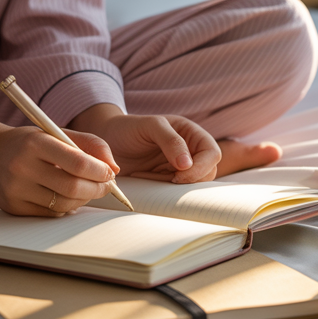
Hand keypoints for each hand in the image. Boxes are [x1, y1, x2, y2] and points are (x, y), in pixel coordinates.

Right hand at [0, 114, 118, 215]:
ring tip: (87, 190)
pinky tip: (66, 196)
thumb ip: (89, 144)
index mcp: (35, 143)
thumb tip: (114, 168)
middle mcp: (22, 167)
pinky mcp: (13, 207)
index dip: (100, 171)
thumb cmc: (30, 142)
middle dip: (97, 189)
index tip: (109, 173)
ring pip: (63, 205)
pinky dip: (65, 208)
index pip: (78, 163)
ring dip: (83, 200)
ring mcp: (15, 190)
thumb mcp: (57, 132)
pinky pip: (50, 214)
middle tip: (106, 186)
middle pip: (72, 187)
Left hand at [70, 105, 221, 183]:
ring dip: (175, 186)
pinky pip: (174, 192)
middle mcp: (189, 151)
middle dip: (190, 179)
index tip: (180, 174)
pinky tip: (144, 177)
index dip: (201, 167)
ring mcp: (178, 167)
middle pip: (208, 172)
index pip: (212, 153)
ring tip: (150, 175)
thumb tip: (187, 164)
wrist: (105, 140)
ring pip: (193, 185)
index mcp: (191, 134)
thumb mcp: (150, 126)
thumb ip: (171, 141)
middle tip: (167, 179)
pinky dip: (162, 190)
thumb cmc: (128, 127)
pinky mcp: (165, 180)